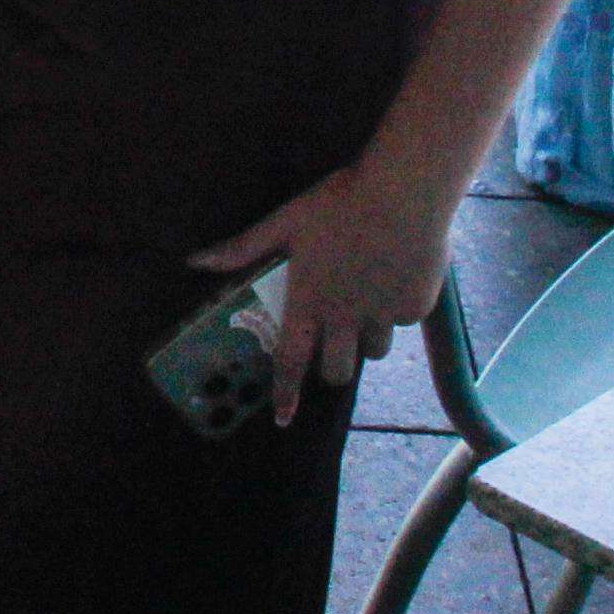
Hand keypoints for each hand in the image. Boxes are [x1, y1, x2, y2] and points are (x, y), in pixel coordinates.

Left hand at [193, 149, 464, 427]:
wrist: (403, 194)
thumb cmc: (337, 203)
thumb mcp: (285, 221)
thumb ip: (243, 248)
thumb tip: (196, 261)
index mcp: (310, 301)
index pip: (292, 359)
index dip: (286, 392)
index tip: (283, 419)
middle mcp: (346, 318)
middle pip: (338, 370)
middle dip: (331, 367)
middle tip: (330, 346)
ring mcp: (384, 316)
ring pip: (374, 351)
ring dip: (365, 340)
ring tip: (363, 307)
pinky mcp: (417, 308)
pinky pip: (403, 322)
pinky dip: (396, 310)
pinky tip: (396, 278)